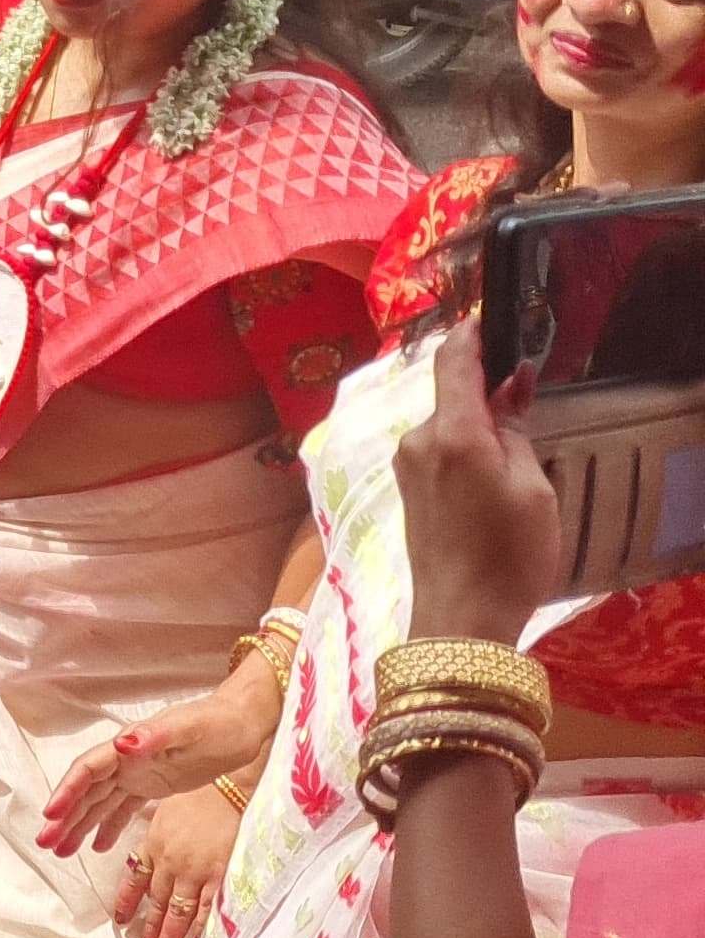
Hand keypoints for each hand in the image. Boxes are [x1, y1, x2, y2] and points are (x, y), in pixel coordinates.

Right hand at [42, 667, 277, 854]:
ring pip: (99, 802)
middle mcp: (125, 760)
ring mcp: (137, 774)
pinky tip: (99, 847)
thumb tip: (121, 743)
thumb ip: (154, 736)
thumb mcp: (188, 729)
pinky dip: (107, 827)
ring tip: (61, 851)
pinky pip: (121, 809)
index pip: (88, 769)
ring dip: (79, 825)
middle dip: (64, 816)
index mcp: (129, 744)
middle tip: (45, 842)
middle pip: (86, 789)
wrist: (242, 725)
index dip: (67, 790)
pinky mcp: (152, 786)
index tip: (51, 814)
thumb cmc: (217, 723)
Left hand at [103, 786, 244, 937]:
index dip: (127, 900)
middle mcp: (170, 861)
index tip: (120, 919)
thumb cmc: (200, 795)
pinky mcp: (218, 875)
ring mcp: (193, 871)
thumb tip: (151, 850)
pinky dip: (200, 928)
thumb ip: (158, 835)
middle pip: (157, 901)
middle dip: (150, 927)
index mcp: (154, 843)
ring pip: (177, 911)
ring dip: (169, 935)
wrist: (227, 788)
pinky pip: (206, 909)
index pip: (135, 878)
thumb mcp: (167, 812)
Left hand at [399, 318, 563, 642]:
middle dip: (484, 395)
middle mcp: (416, 440)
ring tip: (514, 462)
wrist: (461, 617)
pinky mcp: (407, 489)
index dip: (471, 335)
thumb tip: (511, 383)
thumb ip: (515, 429)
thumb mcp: (532, 487)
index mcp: (450, 432)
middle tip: (526, 408)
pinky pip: (438, 452)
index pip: (451, 361)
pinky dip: (463, 451)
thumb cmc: (508, 554)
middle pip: (451, 396)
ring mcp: (406, 465)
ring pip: (446, 426)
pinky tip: (490, 481)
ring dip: (475, 429)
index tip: (490, 320)